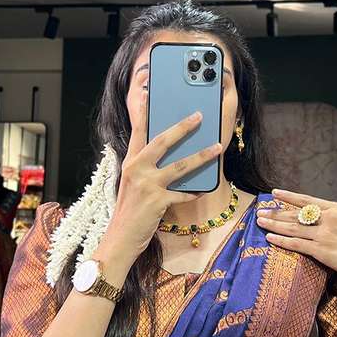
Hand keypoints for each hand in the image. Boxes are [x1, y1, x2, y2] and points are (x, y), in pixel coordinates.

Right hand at [106, 91, 221, 257]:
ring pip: (181, 165)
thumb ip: (146, 170)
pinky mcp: (158, 202)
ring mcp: (147, 185)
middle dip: (183, 127)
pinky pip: (184, 194)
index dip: (145, 113)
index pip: (139, 132)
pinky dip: (195, 192)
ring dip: (202, 155)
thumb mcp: (132, 186)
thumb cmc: (129, 213)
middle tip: (199, 115)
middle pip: (163, 141)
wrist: (119, 240)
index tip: (151, 95)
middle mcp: (137, 169)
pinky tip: (204, 190)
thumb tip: (170, 159)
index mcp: (130, 163)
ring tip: (217, 147)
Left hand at [255, 188, 336, 285]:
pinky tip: (269, 237)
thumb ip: (330, 218)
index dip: (288, 196)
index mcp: (336, 209)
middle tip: (260, 211)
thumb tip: (310, 218)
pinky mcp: (321, 250)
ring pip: (292, 227)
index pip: (306, 200)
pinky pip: (295, 244)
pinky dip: (281, 240)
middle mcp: (329, 218)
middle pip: (295, 213)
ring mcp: (325, 234)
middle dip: (275, 212)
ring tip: (260, 221)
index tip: (274, 193)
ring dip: (273, 224)